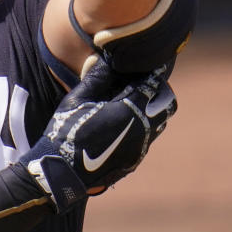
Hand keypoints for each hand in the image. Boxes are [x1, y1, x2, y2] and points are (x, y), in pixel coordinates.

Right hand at [20, 60, 175, 212]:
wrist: (63, 172)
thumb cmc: (66, 131)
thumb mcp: (77, 99)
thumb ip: (97, 77)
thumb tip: (109, 58)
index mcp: (130, 109)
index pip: (153, 82)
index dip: (153, 70)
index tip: (151, 61)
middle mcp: (143, 128)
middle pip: (168, 102)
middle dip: (159, 90)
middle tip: (142, 83)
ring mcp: (141, 146)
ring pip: (160, 122)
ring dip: (152, 110)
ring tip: (133, 103)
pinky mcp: (135, 160)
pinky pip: (148, 139)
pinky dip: (142, 127)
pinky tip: (123, 125)